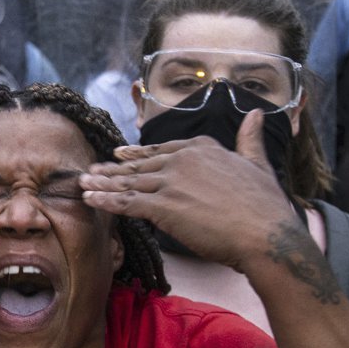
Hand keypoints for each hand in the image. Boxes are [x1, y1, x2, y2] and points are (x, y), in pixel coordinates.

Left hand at [80, 110, 295, 269]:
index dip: (138, 154)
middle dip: (113, 169)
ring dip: (103, 183)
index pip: (162, 150)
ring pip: (129, 182)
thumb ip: (249, 139)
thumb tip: (256, 113)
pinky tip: (90, 200)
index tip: (121, 154)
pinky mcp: (163, 207)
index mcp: (202, 148)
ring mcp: (171, 182)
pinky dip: (105, 201)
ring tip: (82, 184)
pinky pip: (126, 202)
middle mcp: (182, 160)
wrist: (265, 233)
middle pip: (140, 166)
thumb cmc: (266, 205)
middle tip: (92, 171)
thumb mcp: (258, 163)